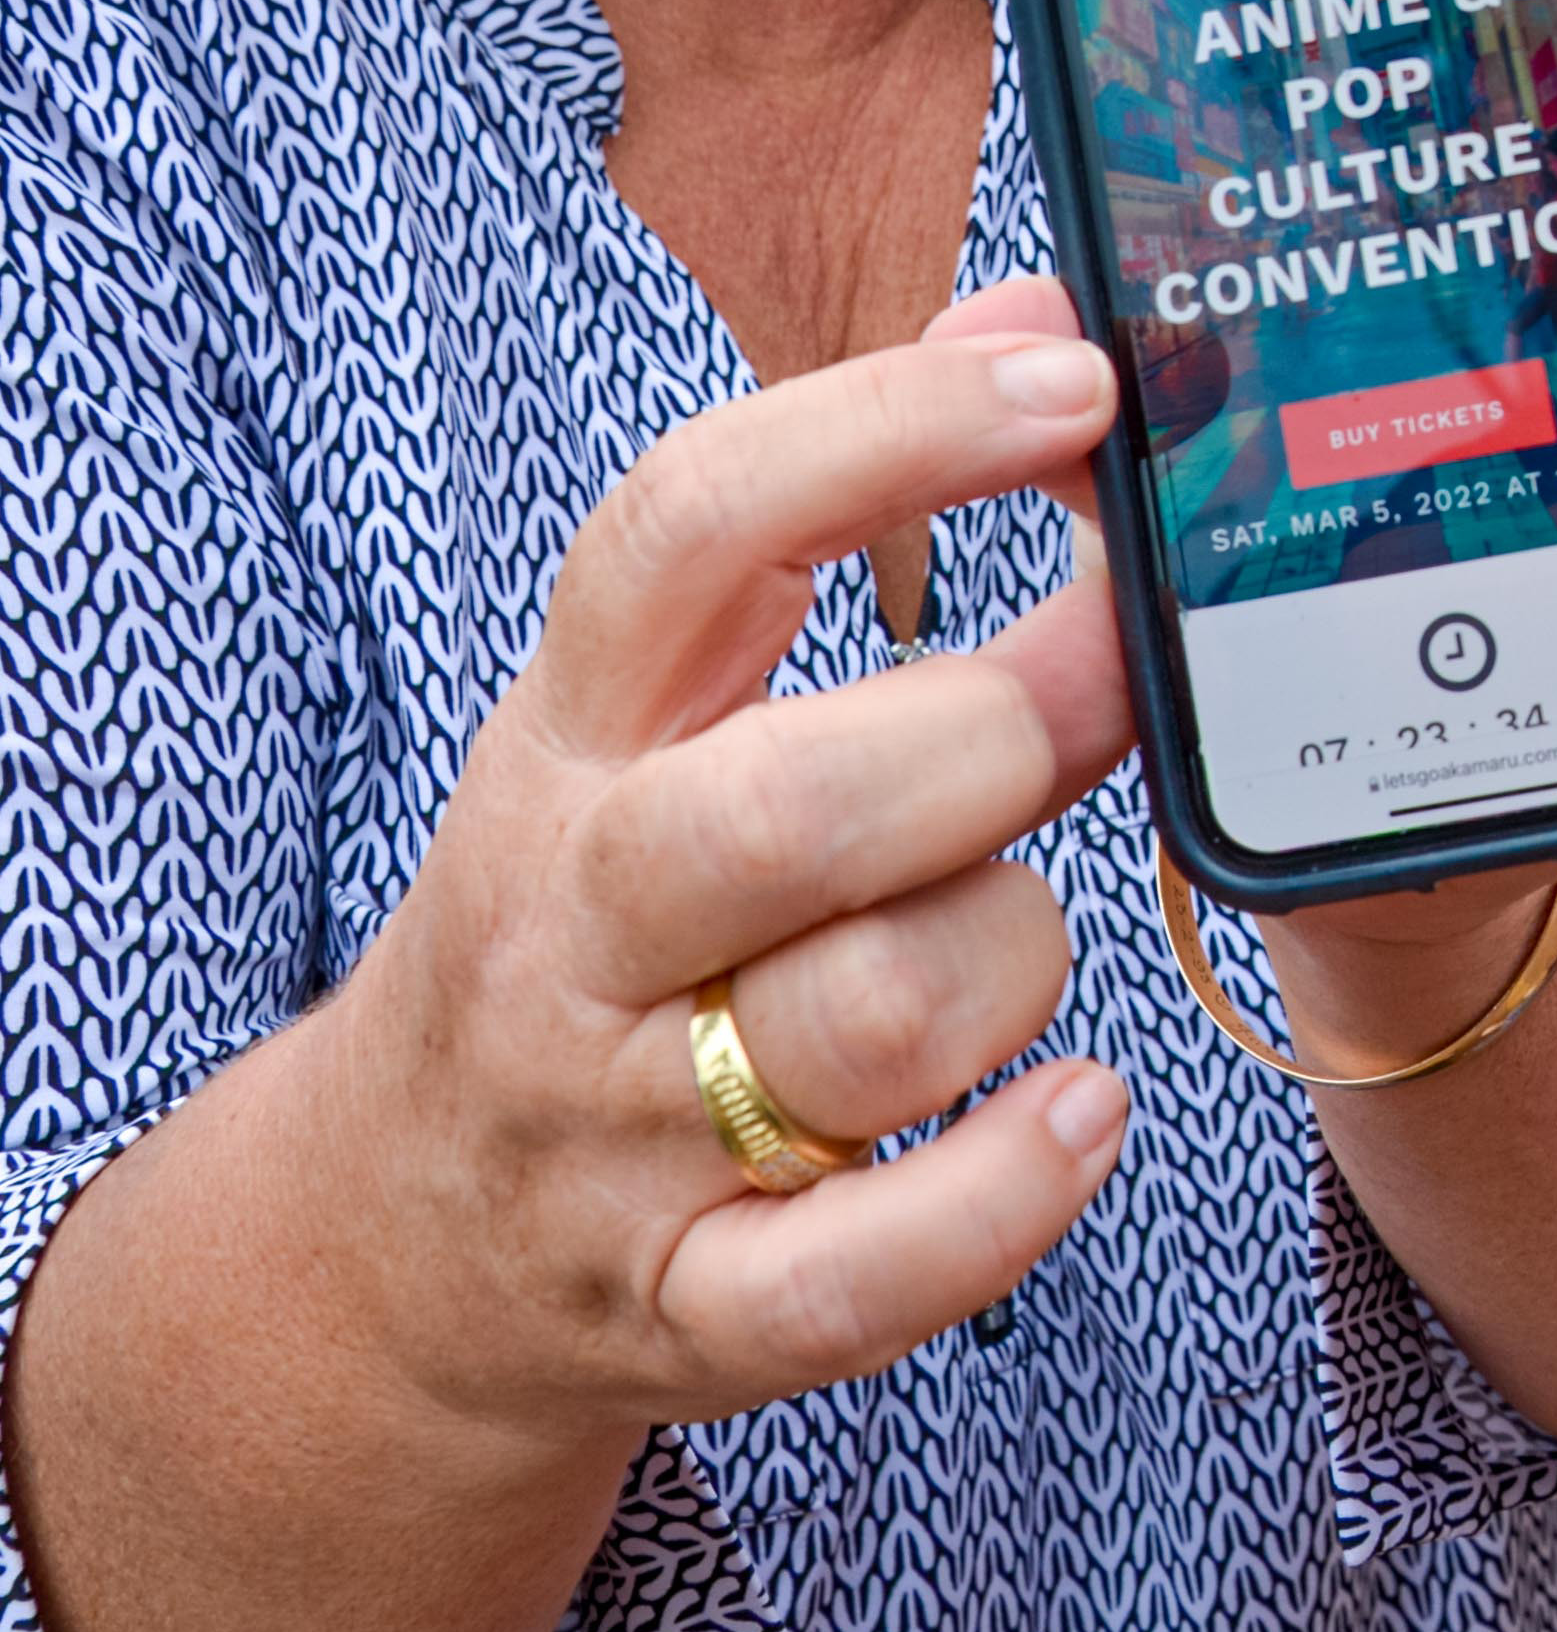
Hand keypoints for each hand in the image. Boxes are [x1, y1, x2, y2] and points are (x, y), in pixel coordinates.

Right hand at [300, 315, 1138, 1458]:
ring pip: (867, 1022)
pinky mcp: (677, 1311)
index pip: (687, 529)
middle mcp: (575, 922)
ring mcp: (615, 1130)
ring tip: (1019, 934)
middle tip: (1092, 700)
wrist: (389, 1248)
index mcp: (574, 733)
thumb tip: (1038, 320)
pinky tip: (1082, 1115)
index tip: (1076, 382)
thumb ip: (853, 510)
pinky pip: (848, 1282)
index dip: (888, 432)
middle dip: (994, 737)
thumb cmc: (604, 912)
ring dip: (1013, 957)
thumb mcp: (665, 700)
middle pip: (788, 804)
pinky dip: (994, 1201)